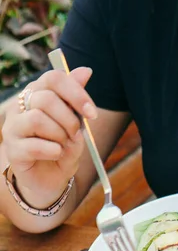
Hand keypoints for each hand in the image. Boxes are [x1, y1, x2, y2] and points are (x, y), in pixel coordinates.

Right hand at [2, 67, 96, 207]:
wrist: (51, 180)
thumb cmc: (62, 148)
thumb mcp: (76, 125)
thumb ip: (77, 100)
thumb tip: (86, 70)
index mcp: (37, 94)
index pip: (54, 78)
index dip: (76, 94)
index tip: (92, 114)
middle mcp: (21, 106)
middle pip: (46, 98)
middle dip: (69, 119)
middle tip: (76, 134)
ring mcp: (13, 128)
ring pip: (38, 119)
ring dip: (60, 135)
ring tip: (64, 146)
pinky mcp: (12, 150)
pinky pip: (34, 145)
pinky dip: (53, 151)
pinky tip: (56, 155)